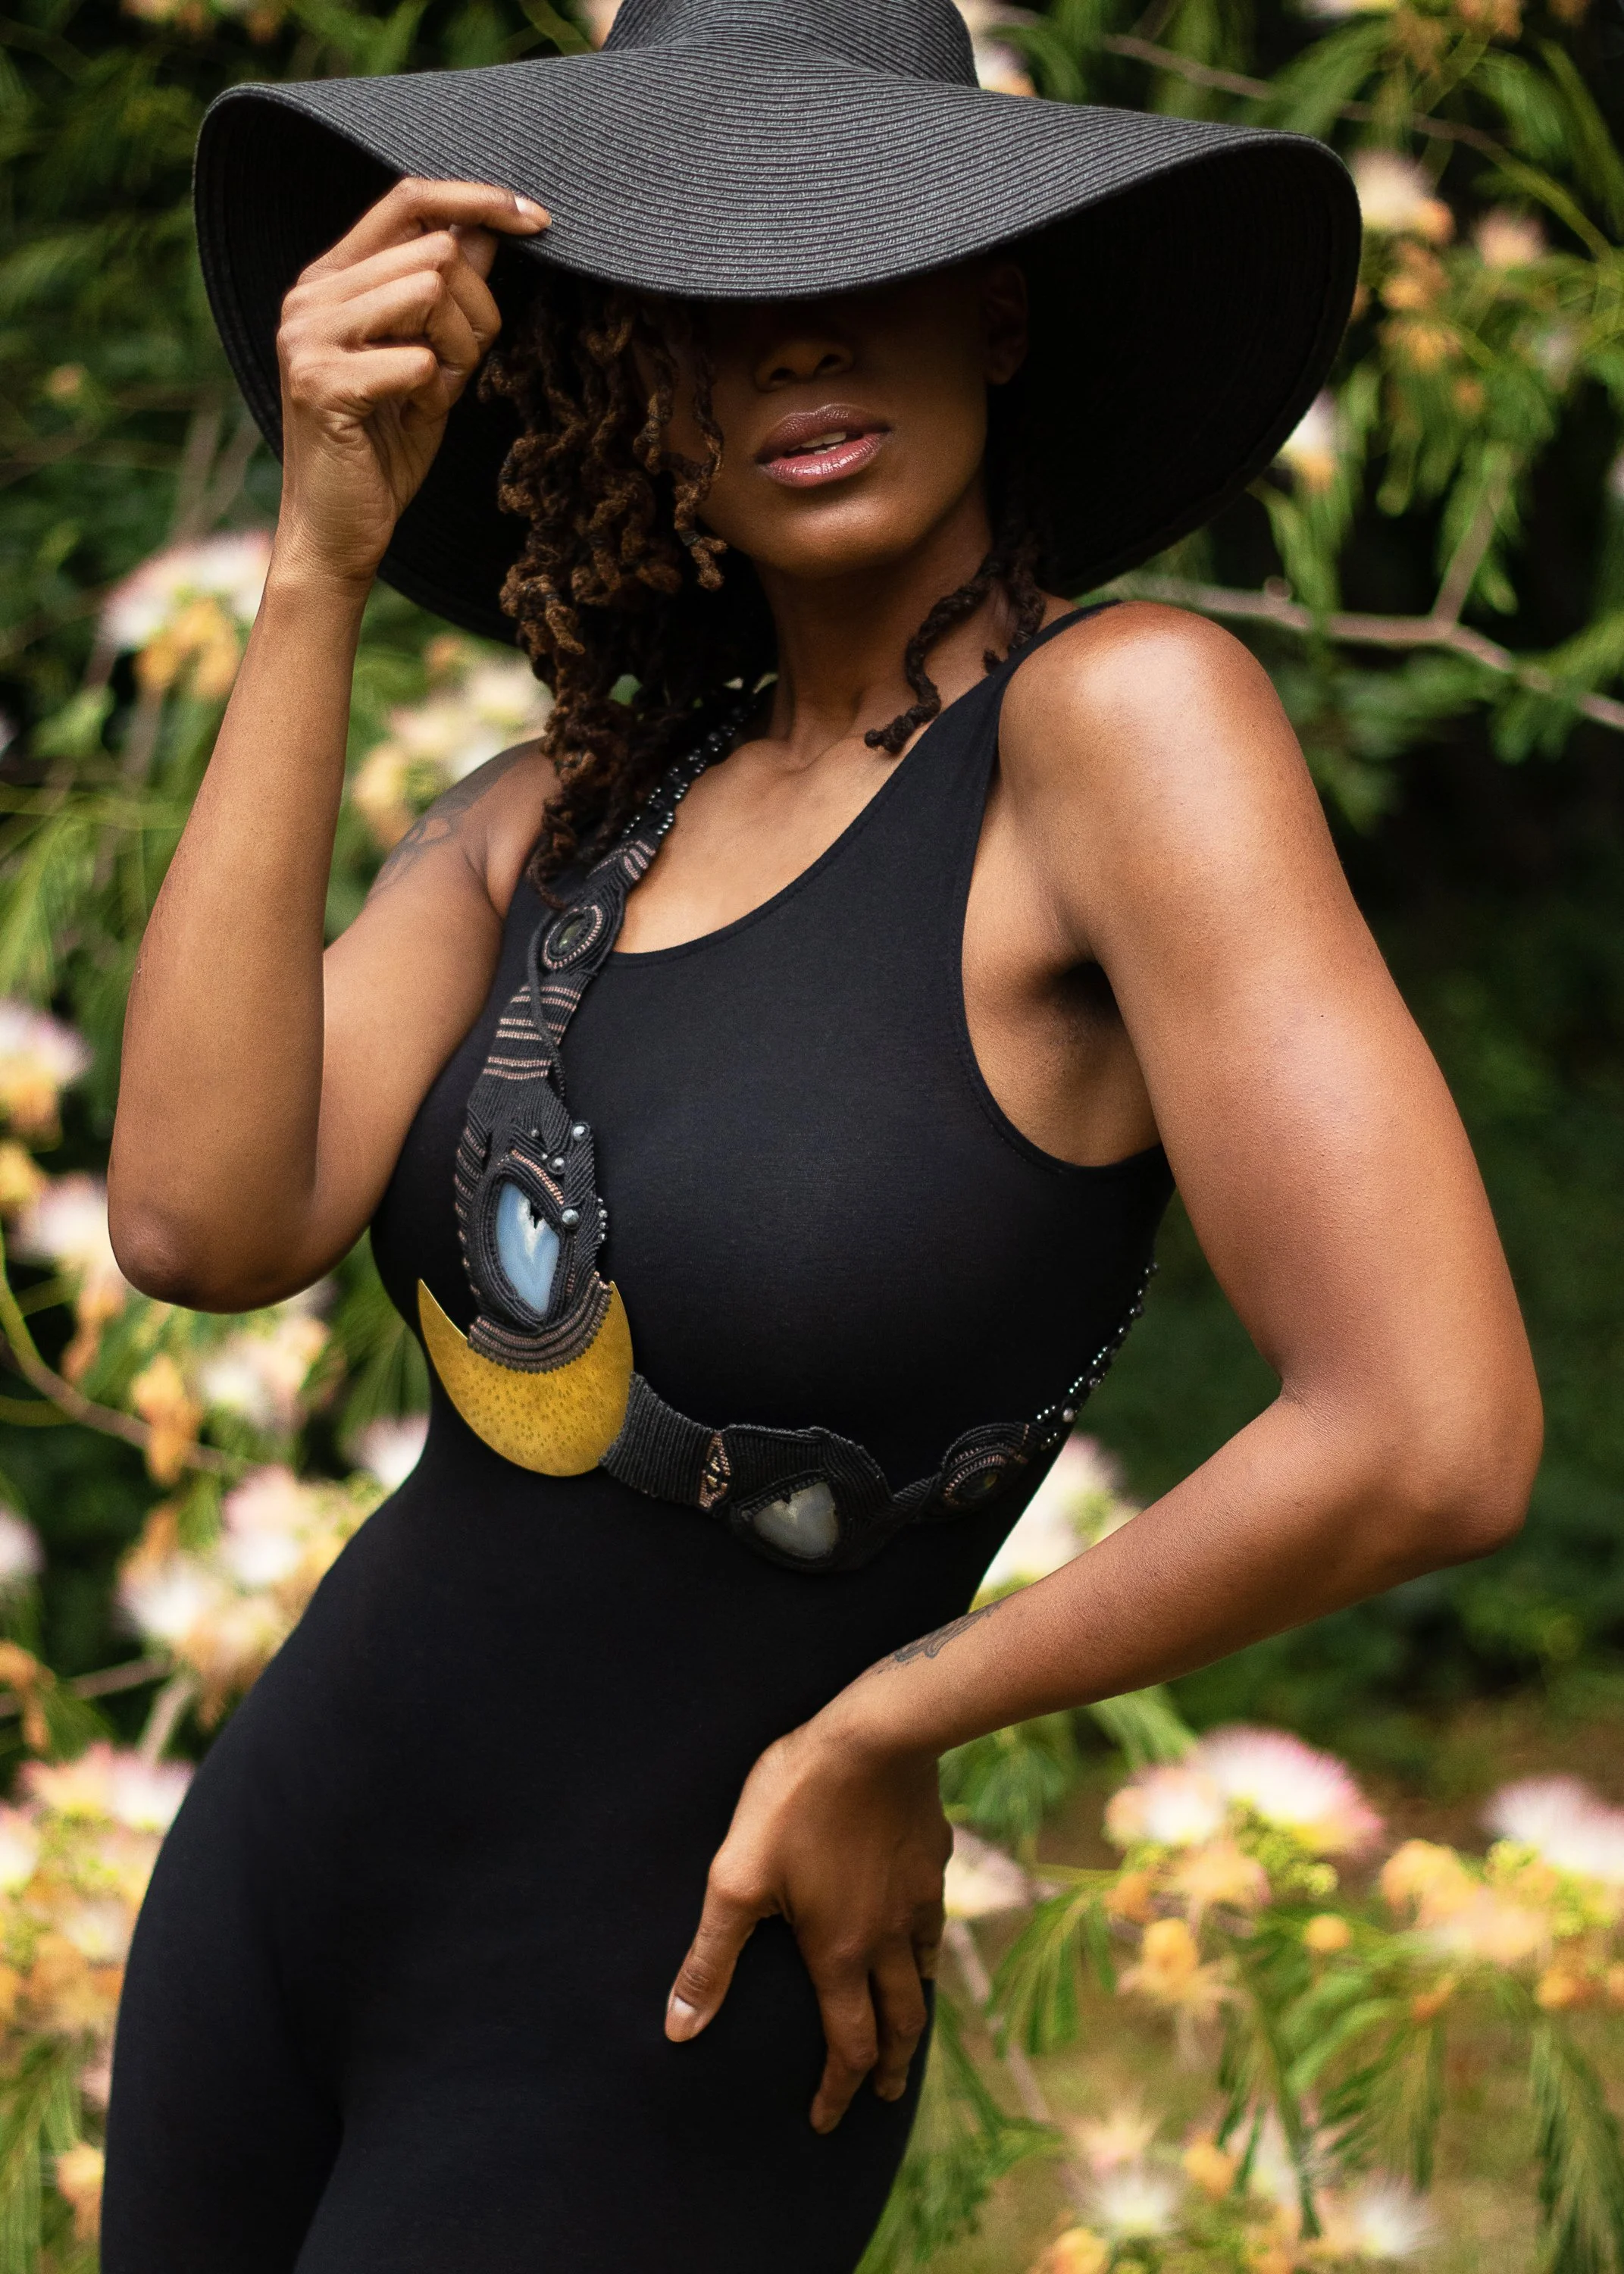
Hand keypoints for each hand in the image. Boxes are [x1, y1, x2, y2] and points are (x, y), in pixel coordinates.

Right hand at [272, 177, 548, 591]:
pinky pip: (418, 360)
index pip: (408, 198)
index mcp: (331, 278)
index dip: (478, 199)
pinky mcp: (321, 384)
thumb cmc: (383, 448)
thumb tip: (490, 228)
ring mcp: (307, 336)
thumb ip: (448, 296)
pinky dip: (435, 392)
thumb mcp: (429, 360)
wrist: (337, 532)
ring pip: (430, 293)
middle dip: (476, 314)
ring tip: (431, 394)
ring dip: (457, 352)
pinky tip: (412, 417)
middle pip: (437, 252)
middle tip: (459, 371)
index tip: (538, 220)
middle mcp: (310, 295)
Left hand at [666, 1720, 949, 2131]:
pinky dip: (925, 1947)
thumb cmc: (796, 1800)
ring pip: (922, 1973)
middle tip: (886, 2098)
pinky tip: (918, 1932)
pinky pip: (934, 1919)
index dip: (837, 2091)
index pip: (848, 2045)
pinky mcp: (932, 1856)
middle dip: (890, 2069)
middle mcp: (888, 1937)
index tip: (826, 2121)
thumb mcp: (736, 1878)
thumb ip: (710, 1958)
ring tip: (907, 2025)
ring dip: (913, 2012)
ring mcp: (918, 1896)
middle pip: (900, 2024)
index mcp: (840, 1952)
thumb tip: (679, 2029)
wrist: (875, 1734)